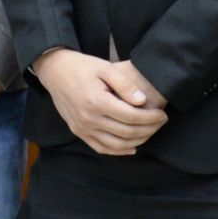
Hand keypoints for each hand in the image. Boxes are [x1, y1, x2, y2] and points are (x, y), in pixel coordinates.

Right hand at [33, 50, 167, 155]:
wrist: (55, 71)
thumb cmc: (82, 67)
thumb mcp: (105, 67)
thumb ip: (125, 84)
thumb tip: (142, 101)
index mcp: (96, 101)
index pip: (131, 116)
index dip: (151, 118)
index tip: (162, 114)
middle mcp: (89, 119)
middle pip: (127, 132)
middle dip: (149, 129)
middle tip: (161, 122)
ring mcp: (82, 128)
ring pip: (116, 145)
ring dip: (137, 141)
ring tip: (150, 132)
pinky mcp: (78, 132)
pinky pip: (101, 148)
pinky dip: (119, 151)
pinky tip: (132, 147)